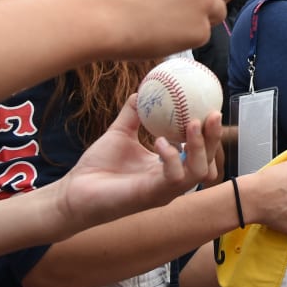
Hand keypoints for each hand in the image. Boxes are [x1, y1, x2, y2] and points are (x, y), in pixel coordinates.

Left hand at [52, 94, 220, 236]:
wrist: (74, 191)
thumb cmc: (97, 167)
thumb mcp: (119, 133)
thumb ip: (133, 114)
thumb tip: (141, 90)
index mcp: (168, 167)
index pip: (199, 152)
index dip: (209, 133)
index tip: (210, 109)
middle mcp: (171, 181)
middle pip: (207, 162)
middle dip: (213, 138)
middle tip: (212, 114)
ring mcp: (164, 191)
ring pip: (198, 171)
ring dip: (198, 146)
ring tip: (192, 123)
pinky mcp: (152, 196)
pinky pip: (174, 177)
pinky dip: (172, 157)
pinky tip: (160, 141)